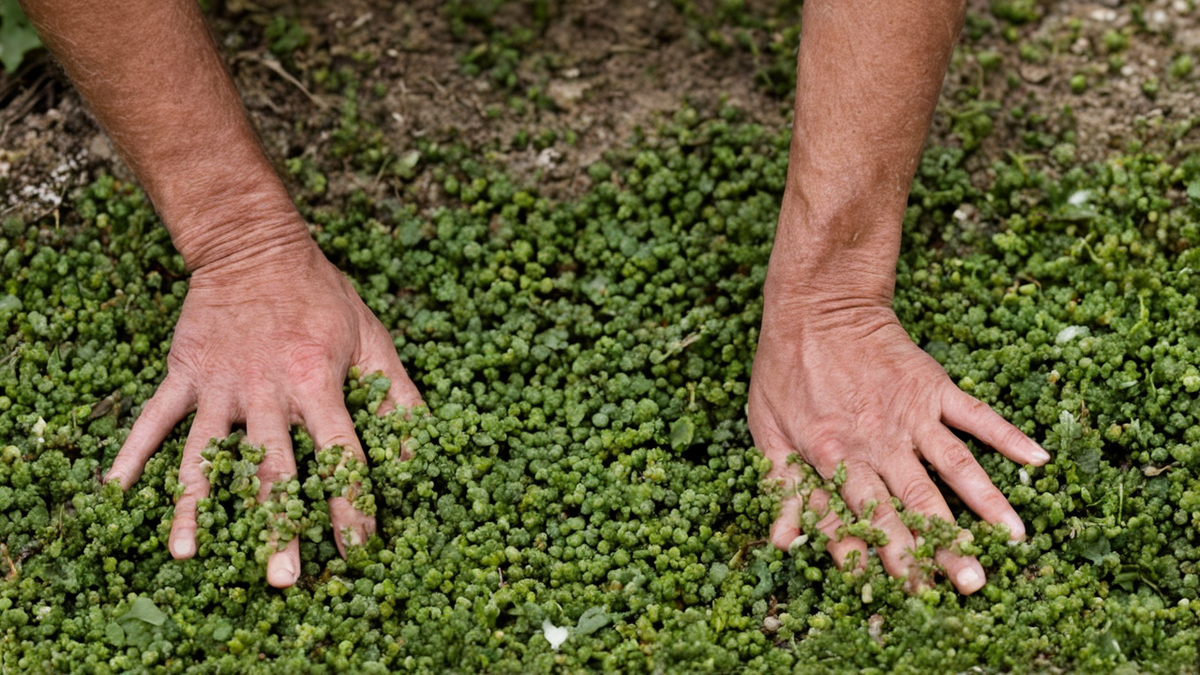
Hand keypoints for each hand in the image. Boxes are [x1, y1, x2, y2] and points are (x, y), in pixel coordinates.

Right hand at [104, 242, 422, 587]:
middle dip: (278, 528)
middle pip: (272, 470)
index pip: (341, 456)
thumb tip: (418, 453)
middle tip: (281, 581)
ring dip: (196, 508)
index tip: (358, 551)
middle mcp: (267, 391)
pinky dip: (133, 452)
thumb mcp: (373, 338)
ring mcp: (220, 385)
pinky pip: (153, 418)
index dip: (351, 505)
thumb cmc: (323, 296)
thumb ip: (398, 395)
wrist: (254, 245)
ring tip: (190, 555)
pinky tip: (115, 492)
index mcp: (317, 383)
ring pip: (205, 455)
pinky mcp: (184, 374)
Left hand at [748, 288, 1049, 593]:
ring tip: (1016, 540)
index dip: (884, 559)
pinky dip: (1007, 436)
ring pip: (954, 467)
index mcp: (833, 457)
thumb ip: (781, 490)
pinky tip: (1038, 461)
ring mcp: (910, 414)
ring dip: (986, 504)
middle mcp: (876, 442)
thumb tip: (783, 545)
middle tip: (972, 585)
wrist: (817, 306)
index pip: (863, 520)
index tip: (909, 595)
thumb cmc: (784, 372)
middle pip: (916, 504)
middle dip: (944, 547)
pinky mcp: (933, 386)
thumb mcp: (766, 432)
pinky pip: (976, 415)